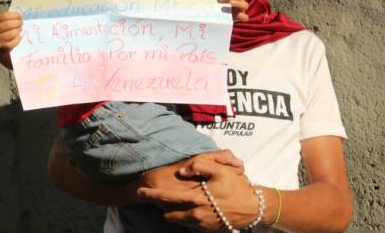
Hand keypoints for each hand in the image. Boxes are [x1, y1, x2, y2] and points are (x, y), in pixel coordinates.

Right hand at [0, 11, 21, 68]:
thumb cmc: (2, 34)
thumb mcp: (1, 25)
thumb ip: (8, 20)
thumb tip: (20, 15)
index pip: (4, 15)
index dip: (14, 15)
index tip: (20, 17)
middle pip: (8, 24)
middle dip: (18, 23)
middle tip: (21, 24)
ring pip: (11, 34)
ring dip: (18, 31)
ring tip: (20, 30)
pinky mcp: (1, 49)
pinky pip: (12, 43)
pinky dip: (17, 39)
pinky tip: (20, 37)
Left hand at [138, 157, 256, 230]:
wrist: (254, 208)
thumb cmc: (237, 187)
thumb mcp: (220, 171)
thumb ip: (199, 167)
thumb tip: (182, 170)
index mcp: (195, 199)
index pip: (166, 198)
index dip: (151, 196)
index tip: (139, 192)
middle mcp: (195, 214)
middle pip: (168, 214)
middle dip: (160, 208)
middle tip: (154, 200)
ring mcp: (202, 224)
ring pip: (179, 220)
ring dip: (173, 213)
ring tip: (171, 204)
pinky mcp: (208, 229)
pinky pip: (190, 224)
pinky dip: (185, 217)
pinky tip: (189, 208)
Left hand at [217, 0, 248, 21]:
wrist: (218, 17)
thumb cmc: (217, 6)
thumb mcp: (216, 0)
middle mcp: (239, 1)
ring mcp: (241, 9)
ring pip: (245, 4)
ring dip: (237, 3)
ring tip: (230, 2)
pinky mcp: (240, 17)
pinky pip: (245, 17)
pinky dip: (243, 16)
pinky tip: (239, 15)